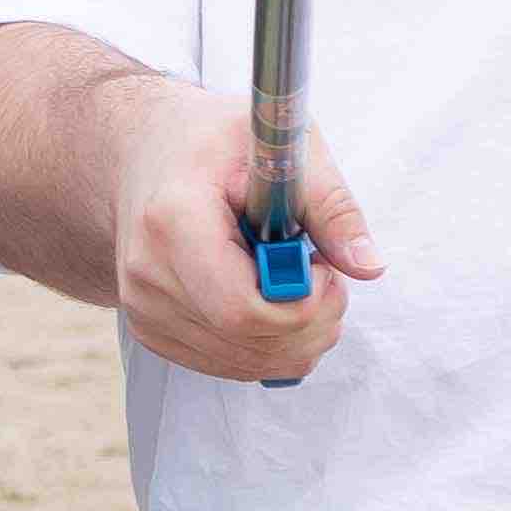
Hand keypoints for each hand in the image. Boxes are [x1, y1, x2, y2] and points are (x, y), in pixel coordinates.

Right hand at [104, 64, 367, 384]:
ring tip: (294, 280)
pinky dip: (270, 344)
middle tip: (321, 272)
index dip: (304, 303)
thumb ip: (330, 207)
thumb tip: (368, 265)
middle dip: (312, 320)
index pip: (243, 309)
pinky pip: (232, 366)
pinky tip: (268, 298)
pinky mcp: (151, 331)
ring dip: (297, 335)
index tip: (321, 264)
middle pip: (252, 342)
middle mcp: (147, 276)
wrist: (143, 153)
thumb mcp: (281, 151)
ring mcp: (143, 310)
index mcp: (172, 223)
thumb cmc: (213, 144)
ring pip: (249, 363)